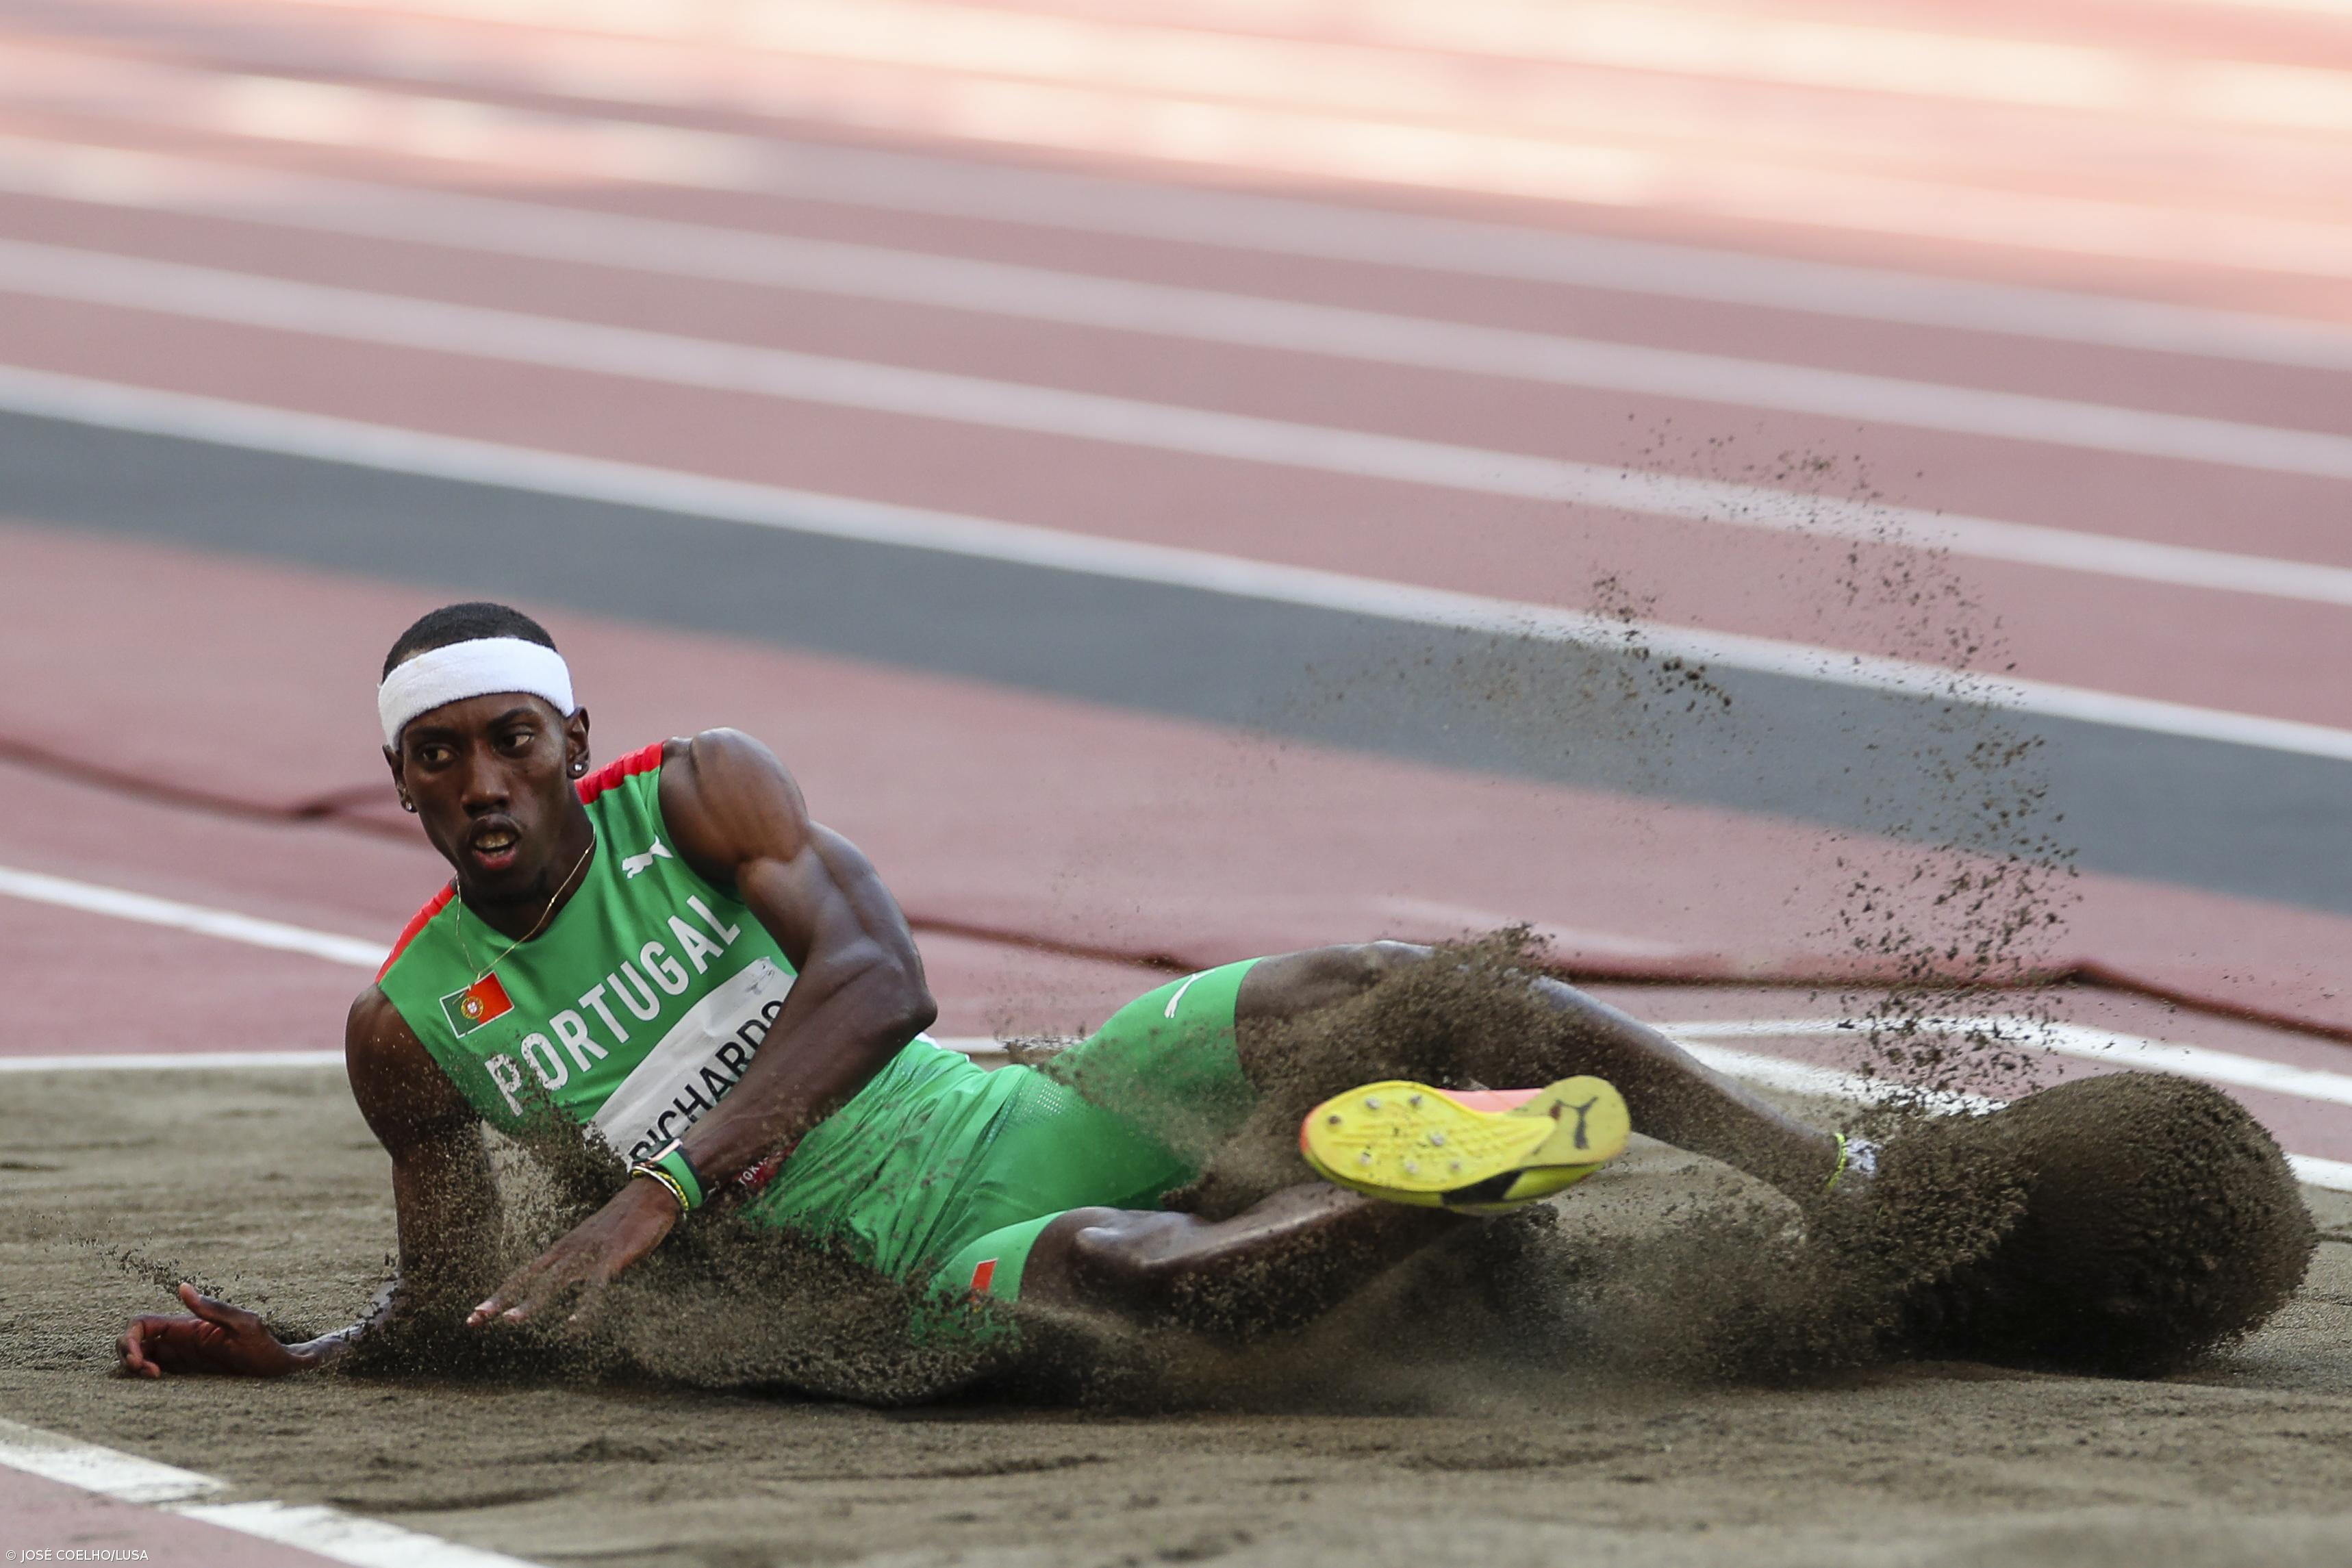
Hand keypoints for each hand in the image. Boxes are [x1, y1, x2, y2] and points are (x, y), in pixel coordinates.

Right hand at [117, 1284, 312, 1378]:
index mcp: (188, 1325)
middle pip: (135, 1338)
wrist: (280, 1369)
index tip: (142, 1361)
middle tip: (149, 1372)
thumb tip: (183, 1286)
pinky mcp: (187, 1369)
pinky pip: (154, 1367)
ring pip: (141, 1353)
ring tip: (155, 1376)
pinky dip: (146, 1374)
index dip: (130, 1340)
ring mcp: (181, 1353)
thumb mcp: (244, 1326)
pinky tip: (161, 1381)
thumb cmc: (266, 1347)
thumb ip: (214, 1309)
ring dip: (136, 1365)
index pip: (142, 1324)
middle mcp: (180, 1337)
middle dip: (128, 1353)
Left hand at [468, 1176, 678, 1329]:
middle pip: (527, 1279)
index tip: (477, 1313)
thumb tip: (572, 1281)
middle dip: (501, 1300)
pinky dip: (582, 1309)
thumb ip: (579, 1263)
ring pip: (553, 1282)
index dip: (500, 1294)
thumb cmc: (624, 1222)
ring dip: (531, 1302)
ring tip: (510, 1321)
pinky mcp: (611, 1260)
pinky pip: (594, 1289)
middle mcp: (568, 1252)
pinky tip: (572, 1326)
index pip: (523, 1274)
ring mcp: (588, 1255)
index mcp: (562, 1249)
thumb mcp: (593, 1243)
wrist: (649, 1197)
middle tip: (474, 1319)